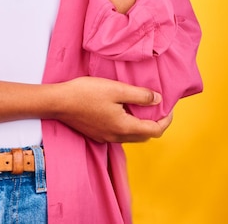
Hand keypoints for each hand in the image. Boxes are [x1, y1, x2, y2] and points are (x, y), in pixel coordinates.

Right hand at [54, 77, 172, 142]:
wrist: (59, 102)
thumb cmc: (86, 93)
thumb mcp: (116, 89)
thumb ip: (139, 95)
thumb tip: (158, 100)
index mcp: (125, 127)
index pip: (155, 130)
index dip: (166, 120)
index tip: (169, 107)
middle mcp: (117, 137)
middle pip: (145, 135)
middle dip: (155, 123)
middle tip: (156, 106)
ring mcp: (105, 137)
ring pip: (131, 135)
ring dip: (140, 124)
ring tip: (140, 106)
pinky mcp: (96, 133)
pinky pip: (119, 133)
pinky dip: (127, 124)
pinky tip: (120, 109)